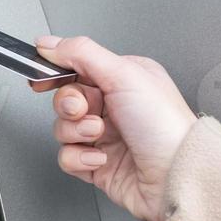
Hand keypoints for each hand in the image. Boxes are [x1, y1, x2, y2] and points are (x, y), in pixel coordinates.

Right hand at [35, 35, 196, 220]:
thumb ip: (82, 53)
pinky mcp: (98, 165)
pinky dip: (80, 159)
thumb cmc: (165, 127)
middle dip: (70, 105)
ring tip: (100, 136)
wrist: (177, 178)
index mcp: (124, 79)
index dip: (58, 73)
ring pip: (62, 129)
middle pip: (66, 98)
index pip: (78, 68)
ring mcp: (106, 137)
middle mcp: (115, 106)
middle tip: (85, 110)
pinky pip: (68, 158)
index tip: (43, 78)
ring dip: (76, 132)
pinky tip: (101, 158)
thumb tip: (50, 43)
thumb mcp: (124, 74)